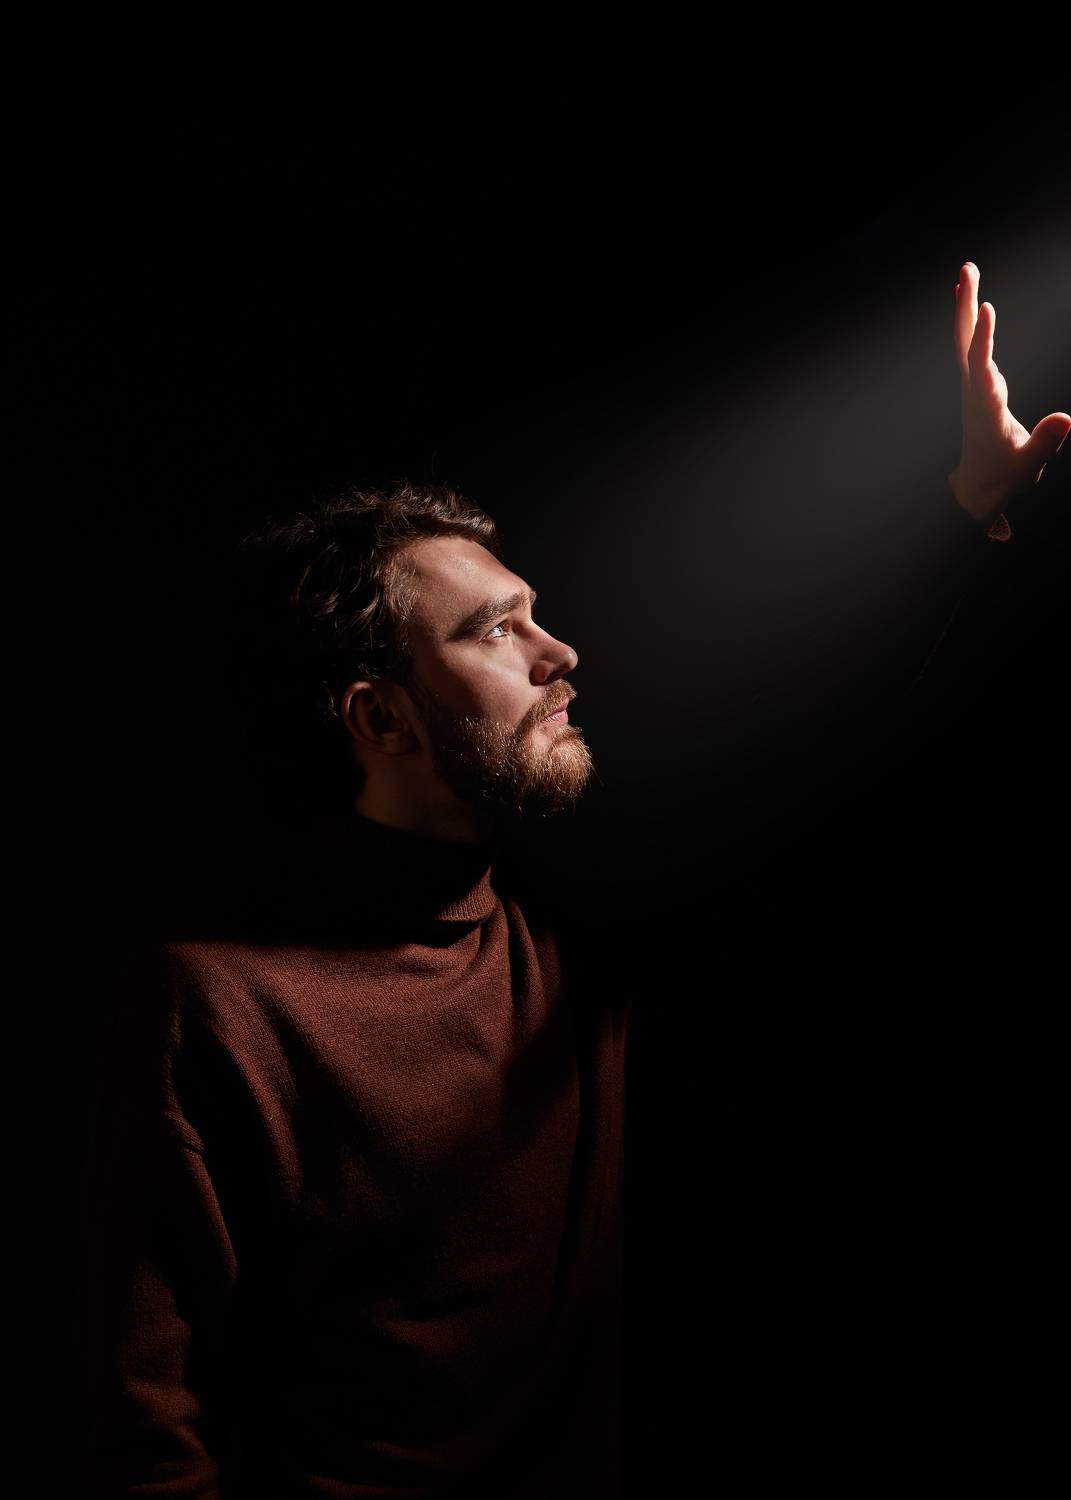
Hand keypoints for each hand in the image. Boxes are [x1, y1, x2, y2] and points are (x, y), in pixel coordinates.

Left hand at [948, 261, 1070, 527]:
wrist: (977, 489)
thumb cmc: (1004, 477)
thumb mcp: (1028, 464)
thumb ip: (1045, 441)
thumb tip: (1067, 418)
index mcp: (984, 407)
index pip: (981, 366)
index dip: (983, 337)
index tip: (985, 307)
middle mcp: (975, 391)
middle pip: (966, 341)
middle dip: (967, 305)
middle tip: (966, 269)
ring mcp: (975, 386)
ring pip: (966, 340)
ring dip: (967, 306)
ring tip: (967, 272)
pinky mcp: (980, 386)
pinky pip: (973, 348)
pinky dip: (973, 324)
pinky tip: (974, 305)